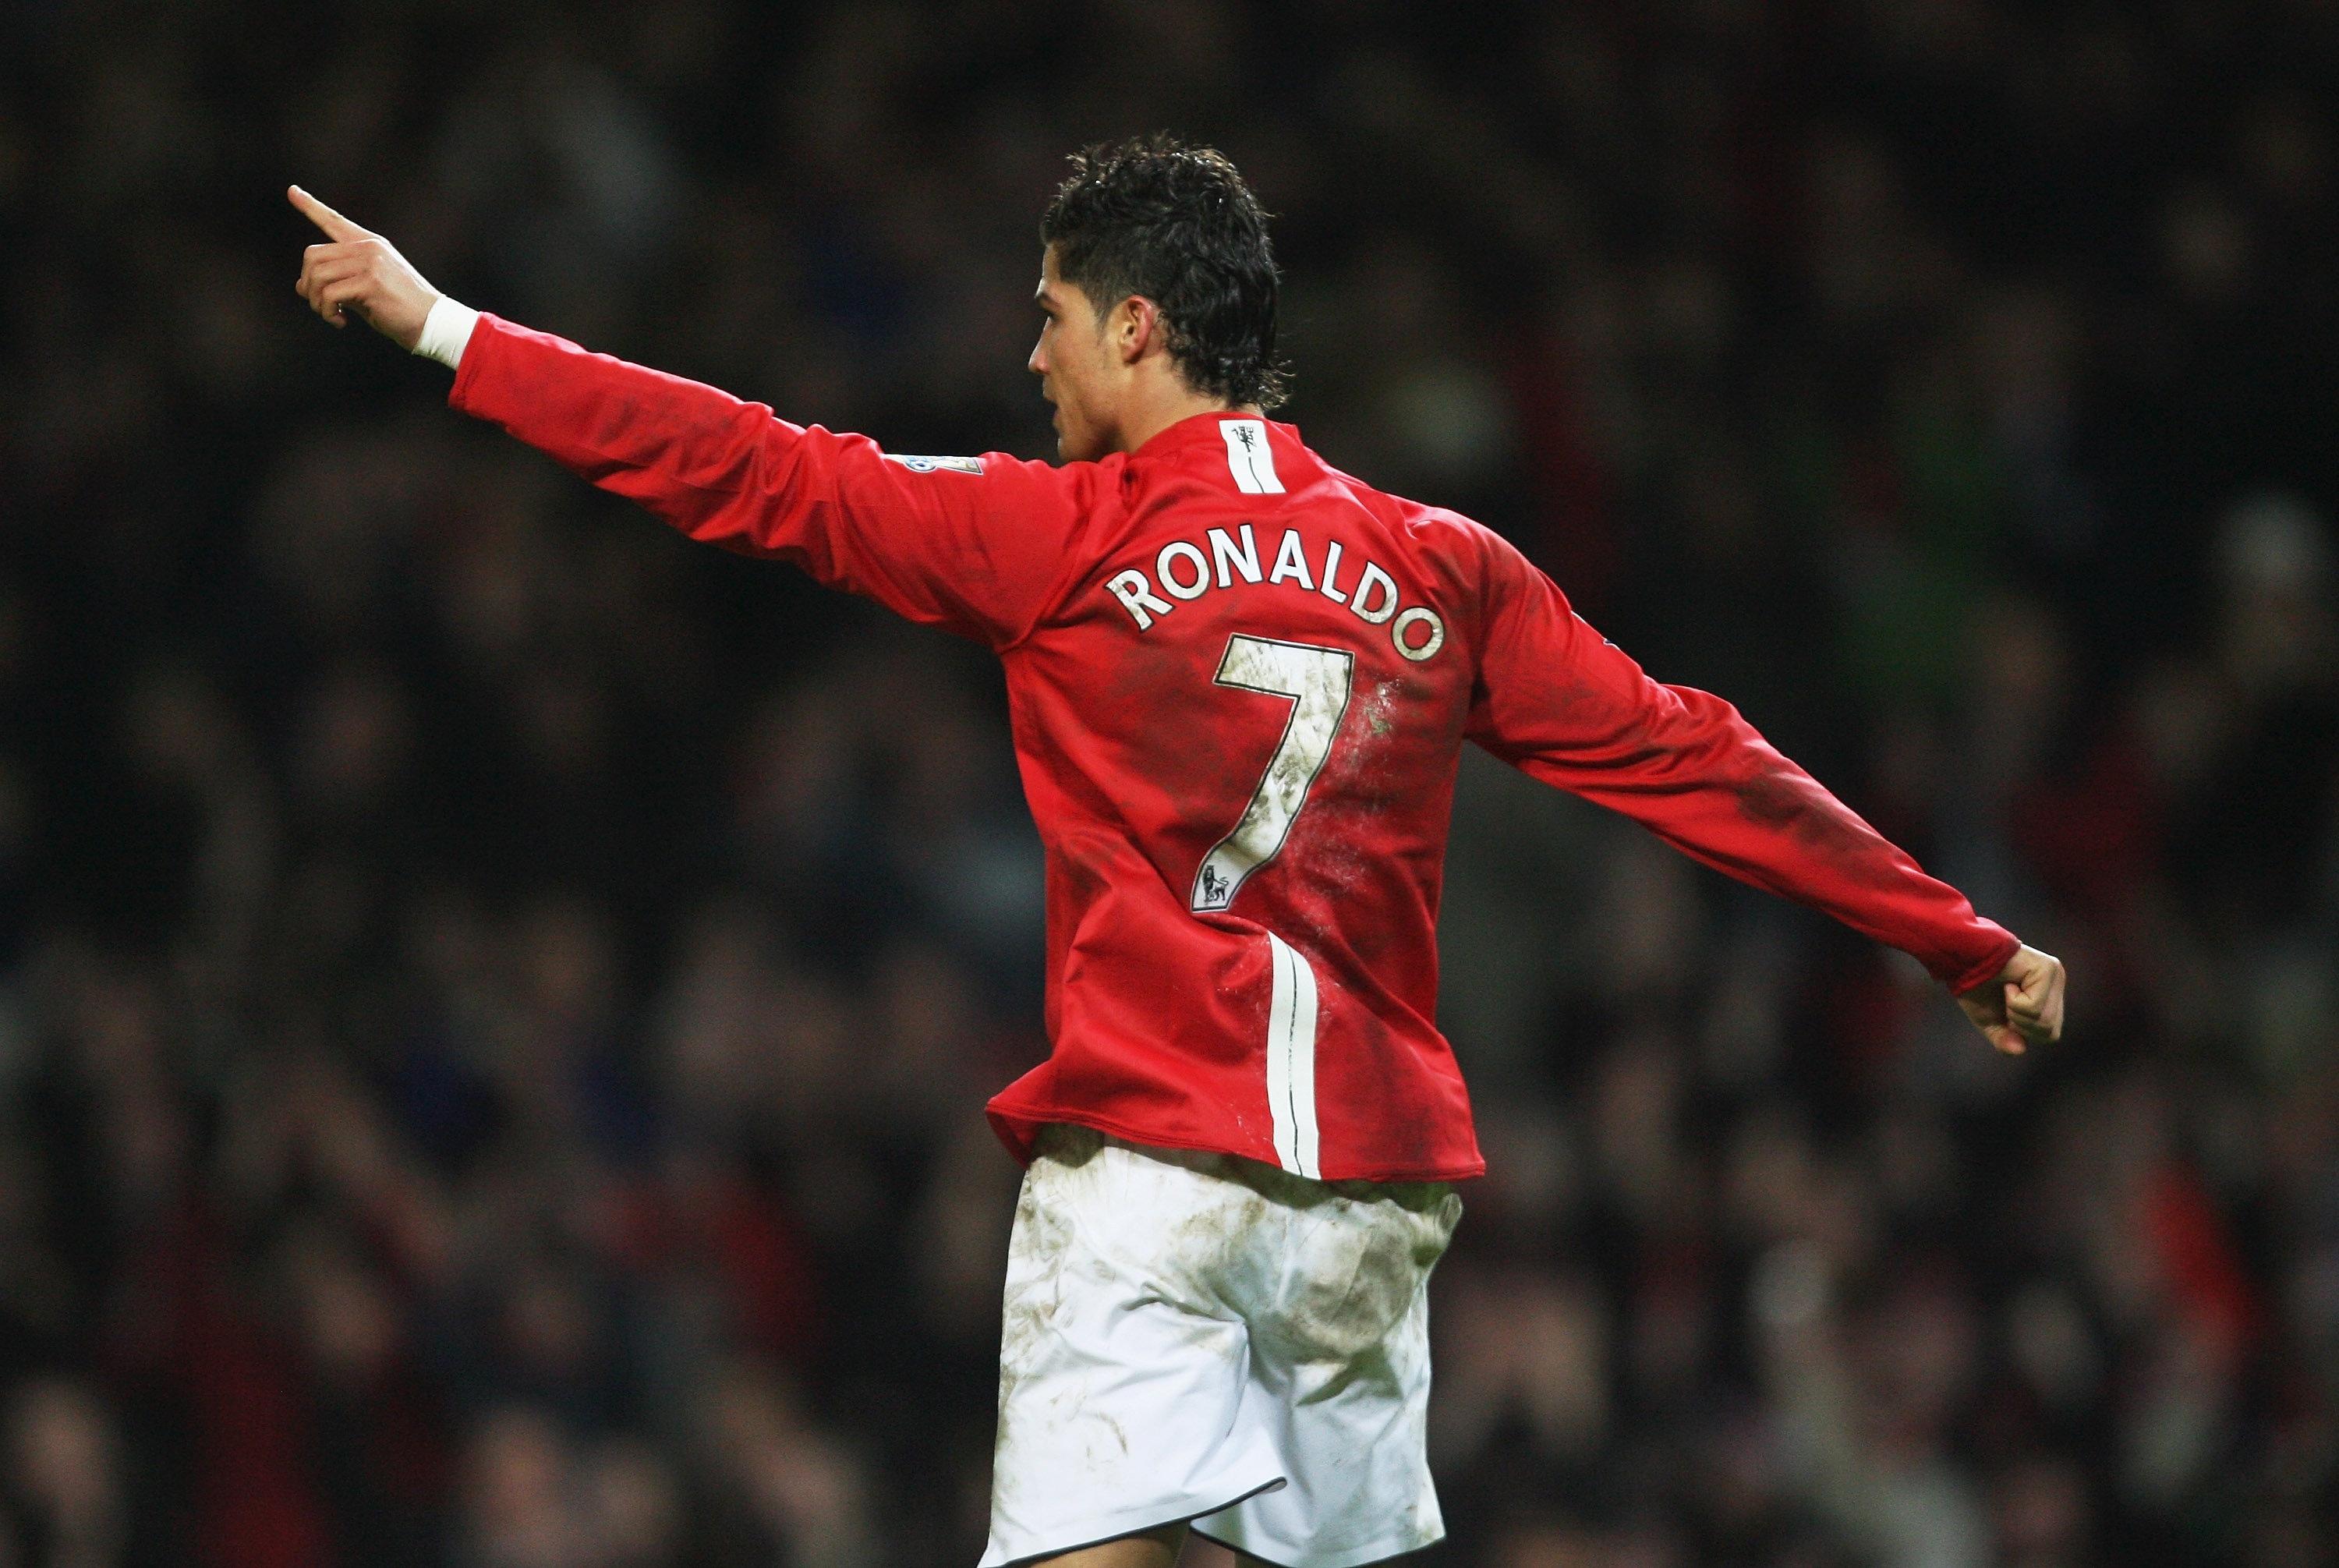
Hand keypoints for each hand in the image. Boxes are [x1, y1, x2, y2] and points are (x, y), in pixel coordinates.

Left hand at [289, 185, 438, 350]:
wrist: (433, 322)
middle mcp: (368, 248)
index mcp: (370, 244)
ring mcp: (370, 263)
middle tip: (321, 305)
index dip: (310, 206)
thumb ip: (337, 283)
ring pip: (318, 276)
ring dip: (317, 302)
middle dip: (308, 285)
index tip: (292, 191)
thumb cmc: (401, 310)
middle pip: (313, 256)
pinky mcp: (371, 282)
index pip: (334, 221)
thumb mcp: (365, 291)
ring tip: (332, 315)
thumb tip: (301, 287)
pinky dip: (328, 312)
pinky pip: (330, 294)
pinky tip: (341, 321)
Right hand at [1956, 944, 2064, 1054]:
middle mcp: (2056, 985)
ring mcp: (2055, 976)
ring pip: (2044, 1021)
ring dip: (2015, 1013)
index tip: (2005, 1012)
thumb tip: (2020, 1049)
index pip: (2050, 1034)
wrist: (1963, 960)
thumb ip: (2005, 1039)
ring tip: (2006, 991)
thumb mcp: (1990, 1022)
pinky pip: (2035, 1006)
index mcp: (2048, 998)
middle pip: (2050, 1032)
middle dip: (2020, 1026)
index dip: (2024, 1032)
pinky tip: (2008, 983)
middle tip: (2005, 1002)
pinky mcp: (2048, 969)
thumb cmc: (1976, 987)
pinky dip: (2014, 1001)